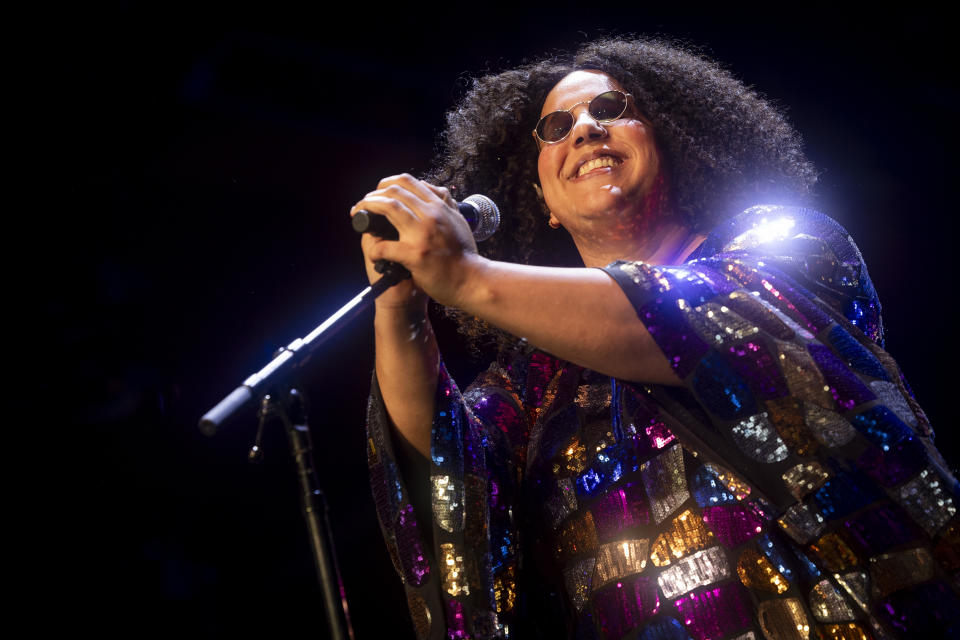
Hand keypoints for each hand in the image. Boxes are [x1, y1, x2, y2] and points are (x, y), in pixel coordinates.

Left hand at [351, 174, 479, 308]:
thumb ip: (447, 205)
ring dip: (368, 207)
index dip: (387, 184)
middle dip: (373, 195)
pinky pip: (386, 247)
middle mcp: (431, 215)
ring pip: (389, 207)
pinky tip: (375, 256)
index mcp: (439, 207)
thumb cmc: (465, 257)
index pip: (408, 182)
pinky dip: (375, 251)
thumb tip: (436, 191)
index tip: (378, 192)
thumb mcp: (459, 222)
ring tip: (359, 215)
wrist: (472, 281)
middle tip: (364, 204)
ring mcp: (422, 233)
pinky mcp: (415, 254)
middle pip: (395, 191)